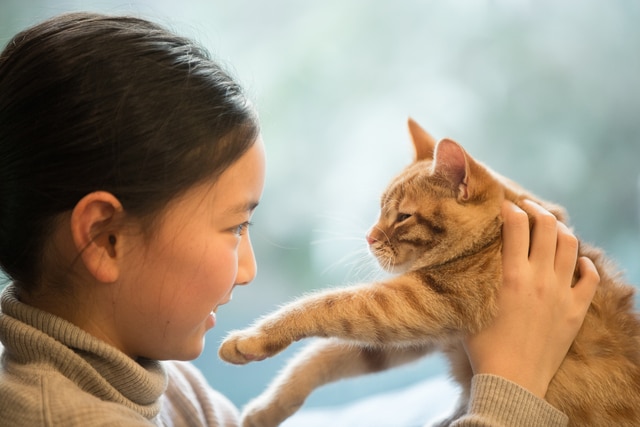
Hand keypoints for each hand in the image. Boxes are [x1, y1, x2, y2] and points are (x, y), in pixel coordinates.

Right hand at [463, 200, 598, 397]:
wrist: (511, 380)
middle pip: (547, 227)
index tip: (503, 205)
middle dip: (536, 210)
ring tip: (550, 228)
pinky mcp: (575, 312)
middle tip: (526, 209)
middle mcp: (540, 278)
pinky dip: (584, 264)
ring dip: (560, 230)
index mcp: (512, 275)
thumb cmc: (482, 346)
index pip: (516, 225)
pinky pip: (589, 279)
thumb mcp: (470, 304)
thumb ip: (472, 276)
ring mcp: (561, 294)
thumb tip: (465, 255)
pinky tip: (577, 261)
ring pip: (570, 246)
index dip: (510, 208)